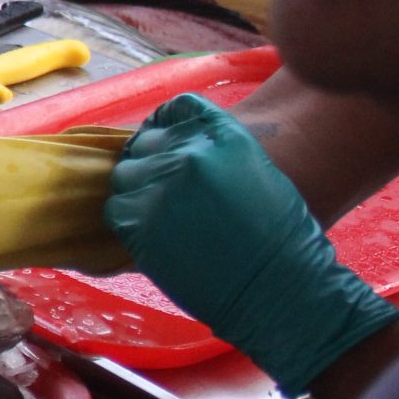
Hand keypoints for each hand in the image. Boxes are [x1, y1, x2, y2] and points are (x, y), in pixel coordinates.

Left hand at [108, 94, 398, 395]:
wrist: (279, 290)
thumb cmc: (282, 240)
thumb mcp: (257, 174)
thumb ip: (214, 155)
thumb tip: (176, 149)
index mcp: (225, 136)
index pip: (178, 109)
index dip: (167, 125)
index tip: (165, 141)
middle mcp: (189, 154)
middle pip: (146, 143)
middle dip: (152, 161)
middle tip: (165, 189)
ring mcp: (160, 186)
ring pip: (125, 175)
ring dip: (138, 191)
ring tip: (164, 215)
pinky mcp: (138, 222)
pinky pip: (116, 209)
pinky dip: (130, 220)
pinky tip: (155, 235)